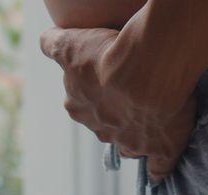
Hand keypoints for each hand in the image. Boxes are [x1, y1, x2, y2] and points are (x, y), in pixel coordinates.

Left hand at [39, 26, 196, 182]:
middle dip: (115, 115)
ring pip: (129, 145)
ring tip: (151, 118)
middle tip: (132, 93)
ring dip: (136, 134)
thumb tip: (45, 39)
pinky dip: (159, 166)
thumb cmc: (108, 54)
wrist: (144, 70)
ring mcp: (131, 142)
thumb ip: (55, 43)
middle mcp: (101, 128)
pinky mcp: (161, 149)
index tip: (109, 80)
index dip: (96, 93)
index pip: (82, 105)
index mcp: (79, 106)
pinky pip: (159, 167)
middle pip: (105, 125)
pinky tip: (162, 159)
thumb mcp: (72, 43)